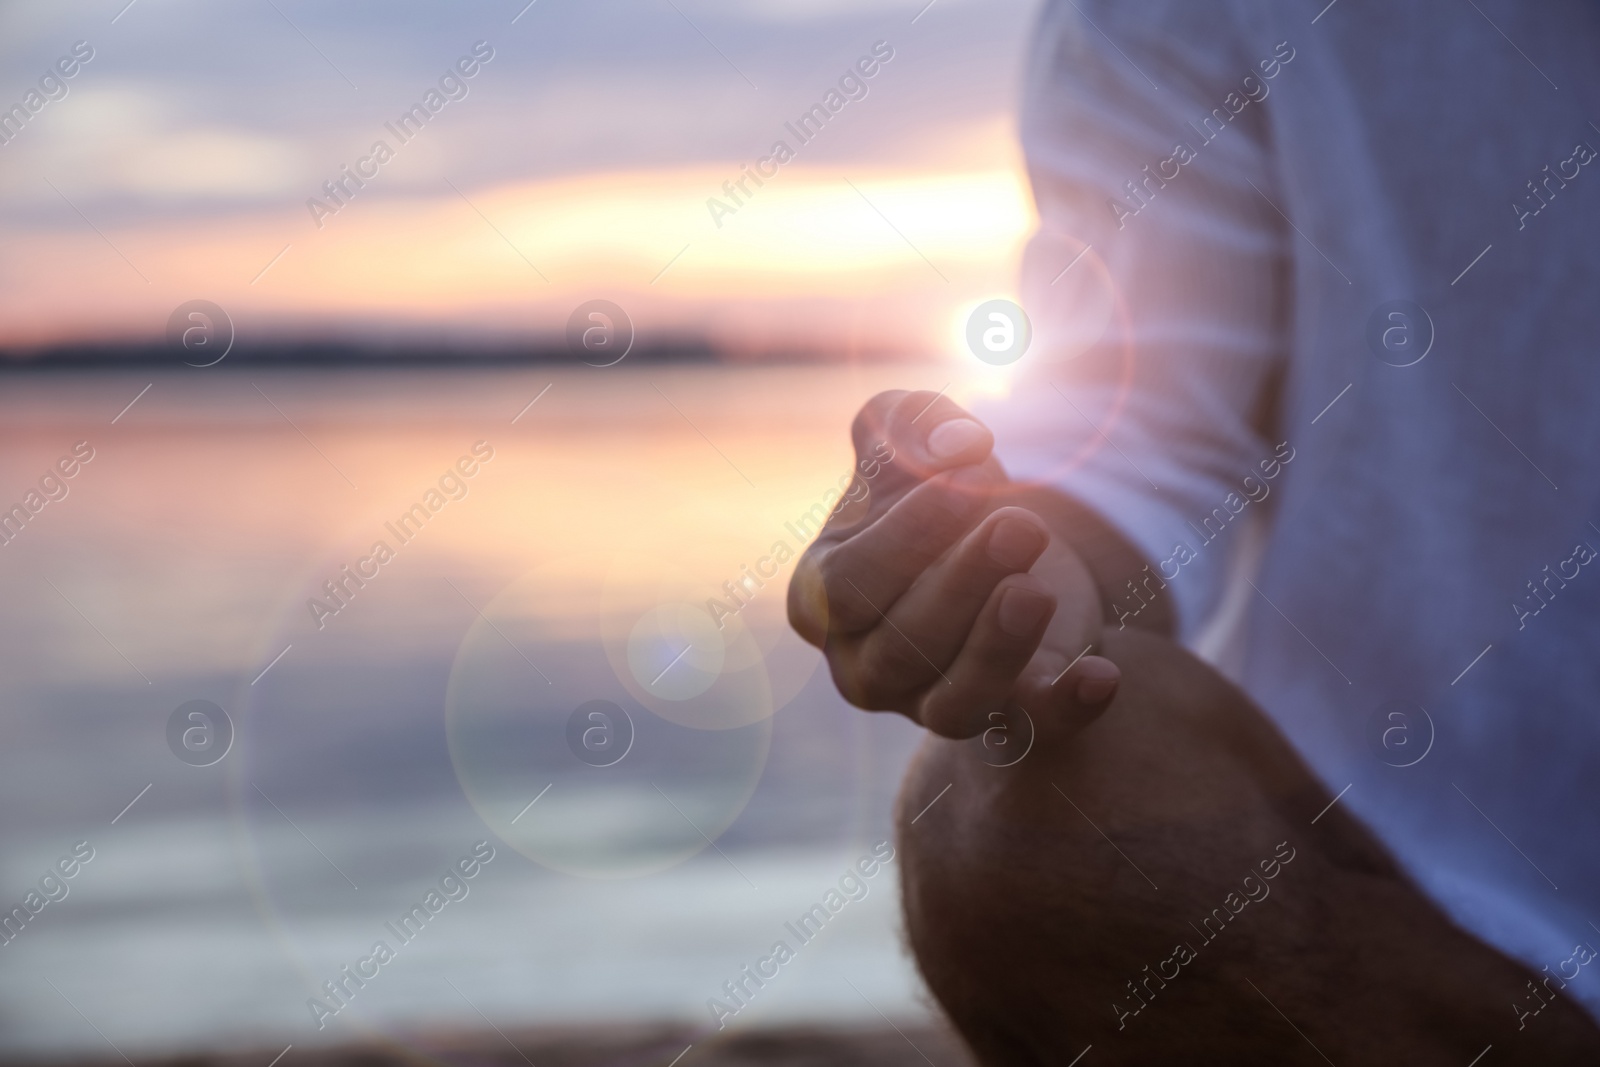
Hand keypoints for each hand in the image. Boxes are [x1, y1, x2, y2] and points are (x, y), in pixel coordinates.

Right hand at [787, 389, 1120, 738]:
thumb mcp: (910, 439)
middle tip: (1021, 524)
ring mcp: (929, 703)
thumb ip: (909, 420)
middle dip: (960, 584)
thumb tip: (956, 445)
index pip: (844, 589)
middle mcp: (864, 667)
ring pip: (954, 703)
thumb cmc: (932, 493)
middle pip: (900, 648)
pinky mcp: (1006, 718)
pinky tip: (1101, 675)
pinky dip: (1065, 710)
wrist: (997, 542)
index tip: (965, 475)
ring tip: (1035, 590)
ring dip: (997, 648)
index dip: (902, 538)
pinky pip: (1029, 732)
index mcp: (821, 601)